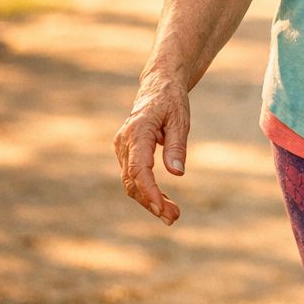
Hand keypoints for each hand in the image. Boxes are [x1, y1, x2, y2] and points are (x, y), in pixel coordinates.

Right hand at [112, 77, 190, 224]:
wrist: (158, 86)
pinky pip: (133, 176)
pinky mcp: (126, 152)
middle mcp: (124, 141)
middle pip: (132, 181)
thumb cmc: (172, 100)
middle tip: (174, 218)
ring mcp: (122, 147)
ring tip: (172, 214)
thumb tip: (177, 172)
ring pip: (131, 182)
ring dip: (149, 200)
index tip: (162, 210)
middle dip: (151, 202)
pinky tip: (163, 202)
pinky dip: (146, 191)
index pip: (138, 169)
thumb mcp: (180, 119)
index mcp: (138, 131)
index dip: (149, 192)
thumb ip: (176, 145)